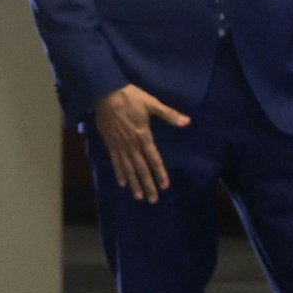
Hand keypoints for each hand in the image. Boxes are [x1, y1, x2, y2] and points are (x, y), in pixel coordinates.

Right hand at [93, 82, 190, 202]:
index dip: (159, 173)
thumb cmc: (130, 98)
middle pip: (141, 169)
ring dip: (134, 183)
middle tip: (153, 199)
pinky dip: (119, 173)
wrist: (105, 93)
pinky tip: (122, 183)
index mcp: (143, 136)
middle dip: (148, 185)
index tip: (165, 186)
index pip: (154, 159)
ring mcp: (120, 146)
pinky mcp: (110, 144)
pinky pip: (115, 162)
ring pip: (128, 169)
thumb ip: (169, 114)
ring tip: (138, 196)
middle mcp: (132, 145)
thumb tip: (187, 122)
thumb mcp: (152, 103)